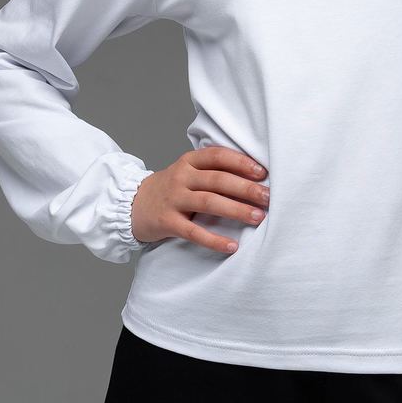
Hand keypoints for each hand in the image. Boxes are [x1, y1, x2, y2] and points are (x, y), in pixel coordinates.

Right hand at [131, 147, 269, 253]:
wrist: (133, 205)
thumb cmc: (172, 188)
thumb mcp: (188, 172)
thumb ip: (213, 170)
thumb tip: (254, 176)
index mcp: (189, 161)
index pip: (218, 156)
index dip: (241, 163)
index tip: (263, 173)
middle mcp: (181, 177)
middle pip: (218, 180)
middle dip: (246, 188)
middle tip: (268, 198)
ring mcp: (173, 199)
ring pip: (209, 202)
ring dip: (236, 210)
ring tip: (258, 217)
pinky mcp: (167, 222)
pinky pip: (194, 232)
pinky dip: (214, 239)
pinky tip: (232, 246)